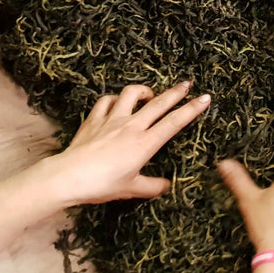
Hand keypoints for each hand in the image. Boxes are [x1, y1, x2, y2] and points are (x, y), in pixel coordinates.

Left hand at [39, 81, 210, 205]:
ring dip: (143, 90)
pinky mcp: (94, 119)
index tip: (205, 98)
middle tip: (187, 83)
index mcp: (144, 143)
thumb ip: (152, 186)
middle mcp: (131, 126)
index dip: (191, 109)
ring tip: (150, 93)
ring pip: (131, 95)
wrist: (68, 177)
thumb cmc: (102, 185)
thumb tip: (167, 185)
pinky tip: (117, 103)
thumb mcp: (131, 189)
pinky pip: (106, 101)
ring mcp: (111, 120)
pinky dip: (114, 99)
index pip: (174, 123)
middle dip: (175, 92)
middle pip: (158, 104)